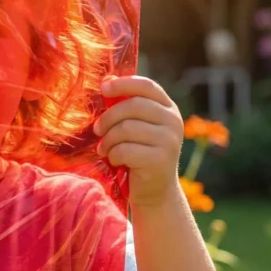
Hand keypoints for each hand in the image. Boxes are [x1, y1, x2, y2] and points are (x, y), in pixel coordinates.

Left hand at [93, 76, 183, 207]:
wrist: (155, 190)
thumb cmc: (139, 153)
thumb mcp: (136, 126)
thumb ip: (126, 105)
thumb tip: (106, 79)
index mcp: (168, 108)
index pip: (146, 86)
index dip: (123, 83)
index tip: (103, 88)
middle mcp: (173, 121)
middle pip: (133, 106)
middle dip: (108, 117)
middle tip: (97, 129)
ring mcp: (169, 141)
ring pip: (126, 128)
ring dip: (108, 139)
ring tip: (105, 148)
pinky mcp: (160, 161)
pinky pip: (125, 150)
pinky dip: (113, 155)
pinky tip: (115, 160)